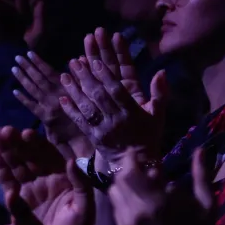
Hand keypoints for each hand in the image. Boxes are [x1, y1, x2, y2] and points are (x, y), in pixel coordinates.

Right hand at [0, 127, 92, 224]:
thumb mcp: (85, 208)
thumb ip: (81, 184)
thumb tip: (71, 162)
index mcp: (63, 177)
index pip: (49, 155)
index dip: (37, 144)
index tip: (26, 134)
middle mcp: (46, 178)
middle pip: (30, 156)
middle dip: (17, 143)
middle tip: (3, 131)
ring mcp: (32, 188)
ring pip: (17, 164)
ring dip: (7, 150)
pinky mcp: (19, 200)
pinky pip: (8, 180)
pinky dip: (1, 168)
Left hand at [12, 51, 83, 145]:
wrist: (86, 135)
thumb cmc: (89, 111)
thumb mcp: (89, 90)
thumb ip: (82, 75)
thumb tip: (77, 58)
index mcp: (66, 87)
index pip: (49, 72)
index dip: (38, 62)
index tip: (29, 53)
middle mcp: (55, 95)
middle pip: (38, 79)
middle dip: (27, 67)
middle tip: (17, 58)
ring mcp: (48, 106)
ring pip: (33, 90)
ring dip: (22, 78)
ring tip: (14, 68)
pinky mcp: (44, 117)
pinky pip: (31, 106)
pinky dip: (23, 98)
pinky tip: (15, 91)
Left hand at [59, 29, 168, 162]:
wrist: (136, 163)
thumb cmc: (148, 135)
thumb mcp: (158, 115)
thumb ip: (160, 93)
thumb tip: (162, 71)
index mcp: (132, 113)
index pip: (118, 92)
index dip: (106, 77)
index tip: (95, 62)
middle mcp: (116, 119)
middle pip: (99, 96)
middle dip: (86, 78)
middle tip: (74, 62)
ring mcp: (103, 129)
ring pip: (87, 107)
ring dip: (74, 90)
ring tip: (64, 75)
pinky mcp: (93, 137)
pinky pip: (80, 122)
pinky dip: (71, 110)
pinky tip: (62, 98)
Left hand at [108, 148, 214, 224]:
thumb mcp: (206, 204)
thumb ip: (202, 175)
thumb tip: (201, 149)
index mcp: (157, 203)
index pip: (131, 172)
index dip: (131, 158)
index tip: (137, 152)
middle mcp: (137, 213)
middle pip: (119, 180)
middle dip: (128, 170)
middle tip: (140, 166)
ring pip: (114, 194)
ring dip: (124, 185)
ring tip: (140, 184)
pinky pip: (116, 209)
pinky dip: (124, 201)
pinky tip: (138, 202)